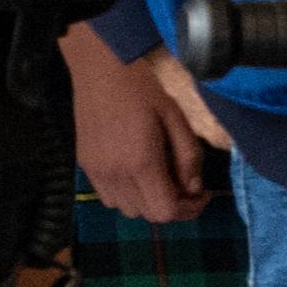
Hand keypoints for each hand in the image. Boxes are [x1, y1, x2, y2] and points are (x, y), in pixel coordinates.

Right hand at [61, 25, 231, 225]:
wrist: (100, 71)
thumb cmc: (142, 89)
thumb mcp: (176, 118)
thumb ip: (188, 156)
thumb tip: (194, 187)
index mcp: (141, 162)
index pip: (166, 212)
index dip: (189, 209)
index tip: (201, 193)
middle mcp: (116, 174)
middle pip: (148, 215)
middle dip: (173, 206)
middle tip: (185, 184)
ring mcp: (97, 172)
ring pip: (128, 210)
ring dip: (149, 202)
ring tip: (160, 178)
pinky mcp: (86, 166)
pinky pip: (109, 198)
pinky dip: (127, 196)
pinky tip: (136, 173)